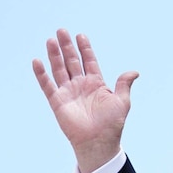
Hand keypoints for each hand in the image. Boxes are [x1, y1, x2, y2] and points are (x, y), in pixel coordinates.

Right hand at [33, 29, 138, 172]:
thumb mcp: (122, 101)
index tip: (81, 35)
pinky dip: (42, 74)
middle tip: (61, 31)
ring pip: (59, 69)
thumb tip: (134, 72)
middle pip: (72, 62)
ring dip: (55, 55)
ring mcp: (68, 92)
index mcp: (96, 84)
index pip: (89, 61)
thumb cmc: (112, 124)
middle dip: (67, 47)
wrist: (99, 142)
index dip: (85, 49)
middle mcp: (81, 86)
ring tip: (51, 40)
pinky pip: (47, 85)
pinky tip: (37, 61)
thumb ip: (124, 84)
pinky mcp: (57, 102)